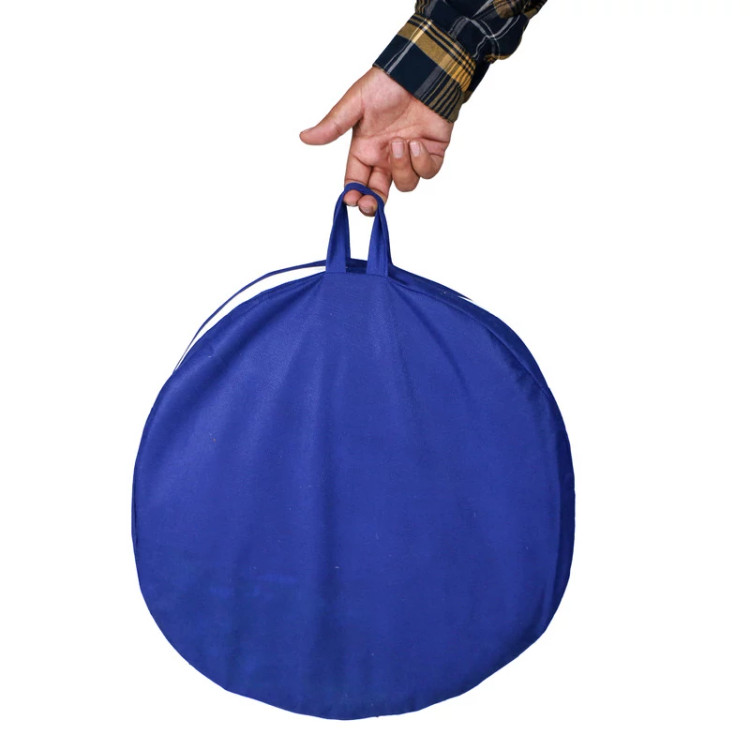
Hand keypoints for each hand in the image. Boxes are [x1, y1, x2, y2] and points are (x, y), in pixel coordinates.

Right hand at [299, 67, 453, 214]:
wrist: (421, 70)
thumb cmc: (387, 83)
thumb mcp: (355, 103)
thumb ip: (333, 125)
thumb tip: (304, 137)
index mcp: (365, 149)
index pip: (356, 181)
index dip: (354, 195)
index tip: (352, 200)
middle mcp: (385, 157)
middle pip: (379, 193)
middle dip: (374, 204)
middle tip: (371, 204)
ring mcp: (409, 157)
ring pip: (405, 184)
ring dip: (401, 168)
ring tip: (401, 142)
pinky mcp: (431, 153)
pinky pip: (427, 172)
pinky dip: (422, 162)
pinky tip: (417, 142)